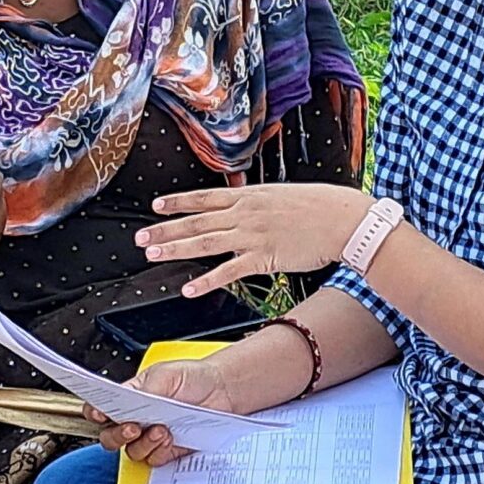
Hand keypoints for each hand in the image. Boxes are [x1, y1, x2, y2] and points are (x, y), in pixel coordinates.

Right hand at [86, 358, 243, 466]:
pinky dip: (159, 452)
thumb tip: (122, 401)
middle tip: (132, 427)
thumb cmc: (192, 378)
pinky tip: (170, 439)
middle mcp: (136, 420)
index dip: (94, 413)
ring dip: (143, 443)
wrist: (222, 392)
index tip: (99, 413)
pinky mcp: (167, 451)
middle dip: (117, 435)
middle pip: (110, 437)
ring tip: (161, 429)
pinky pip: (154, 460)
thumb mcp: (164, 375)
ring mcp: (150, 438)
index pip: (101, 409)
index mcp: (129, 398)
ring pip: (131, 452)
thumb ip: (141, 390)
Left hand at [136, 183, 374, 297]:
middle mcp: (244, 213)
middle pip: (196, 221)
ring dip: (177, 249)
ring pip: (205, 243)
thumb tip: (246, 204)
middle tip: (141, 238)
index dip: (177, 203)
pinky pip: (228, 271)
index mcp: (248, 195)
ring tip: (153, 255)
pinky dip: (207, 280)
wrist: (342, 219)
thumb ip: (259, 201)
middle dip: (166, 229)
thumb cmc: (320, 206)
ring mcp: (251, 234)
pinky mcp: (263, 257)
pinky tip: (189, 288)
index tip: (156, 206)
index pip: (204, 197)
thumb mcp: (282, 194)